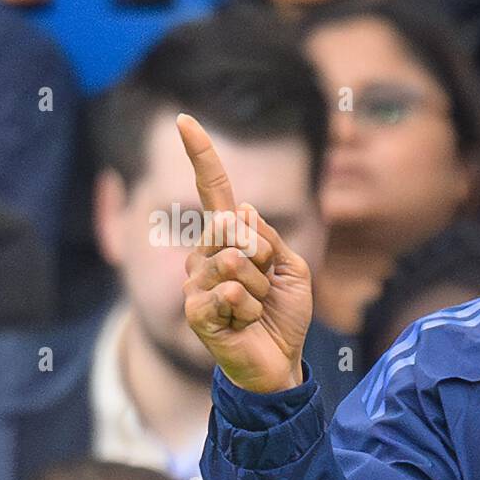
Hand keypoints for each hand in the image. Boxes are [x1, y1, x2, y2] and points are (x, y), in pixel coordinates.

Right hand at [177, 114, 312, 392]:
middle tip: (268, 290)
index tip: (186, 119)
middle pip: (237, 232)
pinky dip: (249, 308)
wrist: (279, 360)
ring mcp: (197, 282)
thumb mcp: (293, 268)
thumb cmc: (283, 313)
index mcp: (231, 240)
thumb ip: (270, 239)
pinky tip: (244, 323)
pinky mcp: (195, 311)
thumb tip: (242, 212)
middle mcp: (206, 255)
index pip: (215, 192)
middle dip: (267, 261)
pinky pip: (228, 292)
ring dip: (261, 290)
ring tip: (257, 310)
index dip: (201, 157)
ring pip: (236, 264)